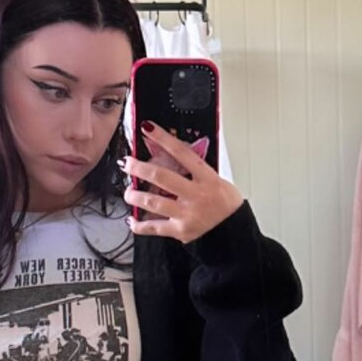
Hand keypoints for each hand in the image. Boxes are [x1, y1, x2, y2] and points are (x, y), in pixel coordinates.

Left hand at [121, 121, 243, 243]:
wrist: (234, 232)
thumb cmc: (226, 205)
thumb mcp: (218, 181)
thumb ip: (196, 171)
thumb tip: (173, 157)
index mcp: (207, 179)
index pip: (182, 153)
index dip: (163, 139)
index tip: (148, 129)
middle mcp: (196, 196)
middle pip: (161, 177)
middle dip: (139, 168)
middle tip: (127, 163)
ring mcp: (187, 214)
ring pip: (153, 202)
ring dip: (135, 195)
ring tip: (128, 191)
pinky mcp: (180, 231)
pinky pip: (154, 228)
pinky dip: (140, 225)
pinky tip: (132, 220)